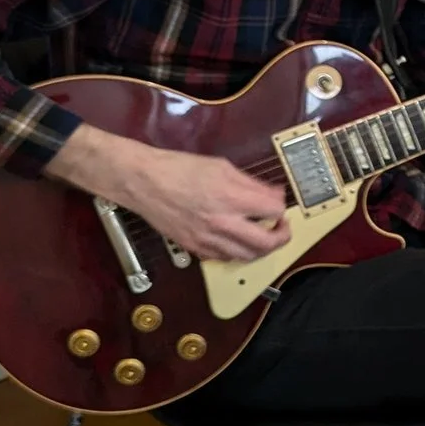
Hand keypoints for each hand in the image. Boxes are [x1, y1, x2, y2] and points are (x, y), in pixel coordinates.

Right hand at [46, 124, 288, 262]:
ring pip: (247, 257)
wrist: (142, 181)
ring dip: (261, 248)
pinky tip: (237, 241)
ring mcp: (207, 239)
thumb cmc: (179, 168)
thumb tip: (274, 194)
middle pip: (267, 243)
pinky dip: (237, 252)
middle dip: (282, 236)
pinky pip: (224, 259)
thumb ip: (251, 183)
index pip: (274, 211)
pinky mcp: (194, 248)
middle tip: (281, 227)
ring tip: (262, 236)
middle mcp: (221, 223)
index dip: (281, 207)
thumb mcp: (221, 166)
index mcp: (230, 197)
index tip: (278, 202)